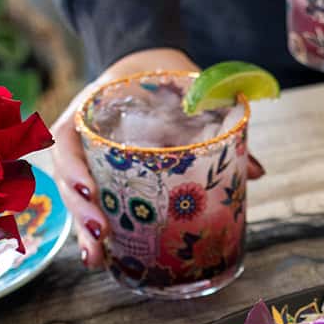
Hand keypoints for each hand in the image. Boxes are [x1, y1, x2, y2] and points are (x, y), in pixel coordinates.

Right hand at [52, 47, 264, 267]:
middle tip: (101, 231)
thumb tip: (256, 171)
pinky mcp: (99, 178)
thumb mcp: (185, 88)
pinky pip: (91, 205)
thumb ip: (216, 119)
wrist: (144, 65)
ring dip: (82, 230)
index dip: (73, 166)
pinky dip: (93, 232)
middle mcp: (82, 136)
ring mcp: (87, 159)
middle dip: (80, 209)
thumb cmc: (159, 76)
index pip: (67, 137)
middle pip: (67, 177)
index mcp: (91, 108)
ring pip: (75, 198)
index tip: (89, 188)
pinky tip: (102, 258)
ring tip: (96, 257)